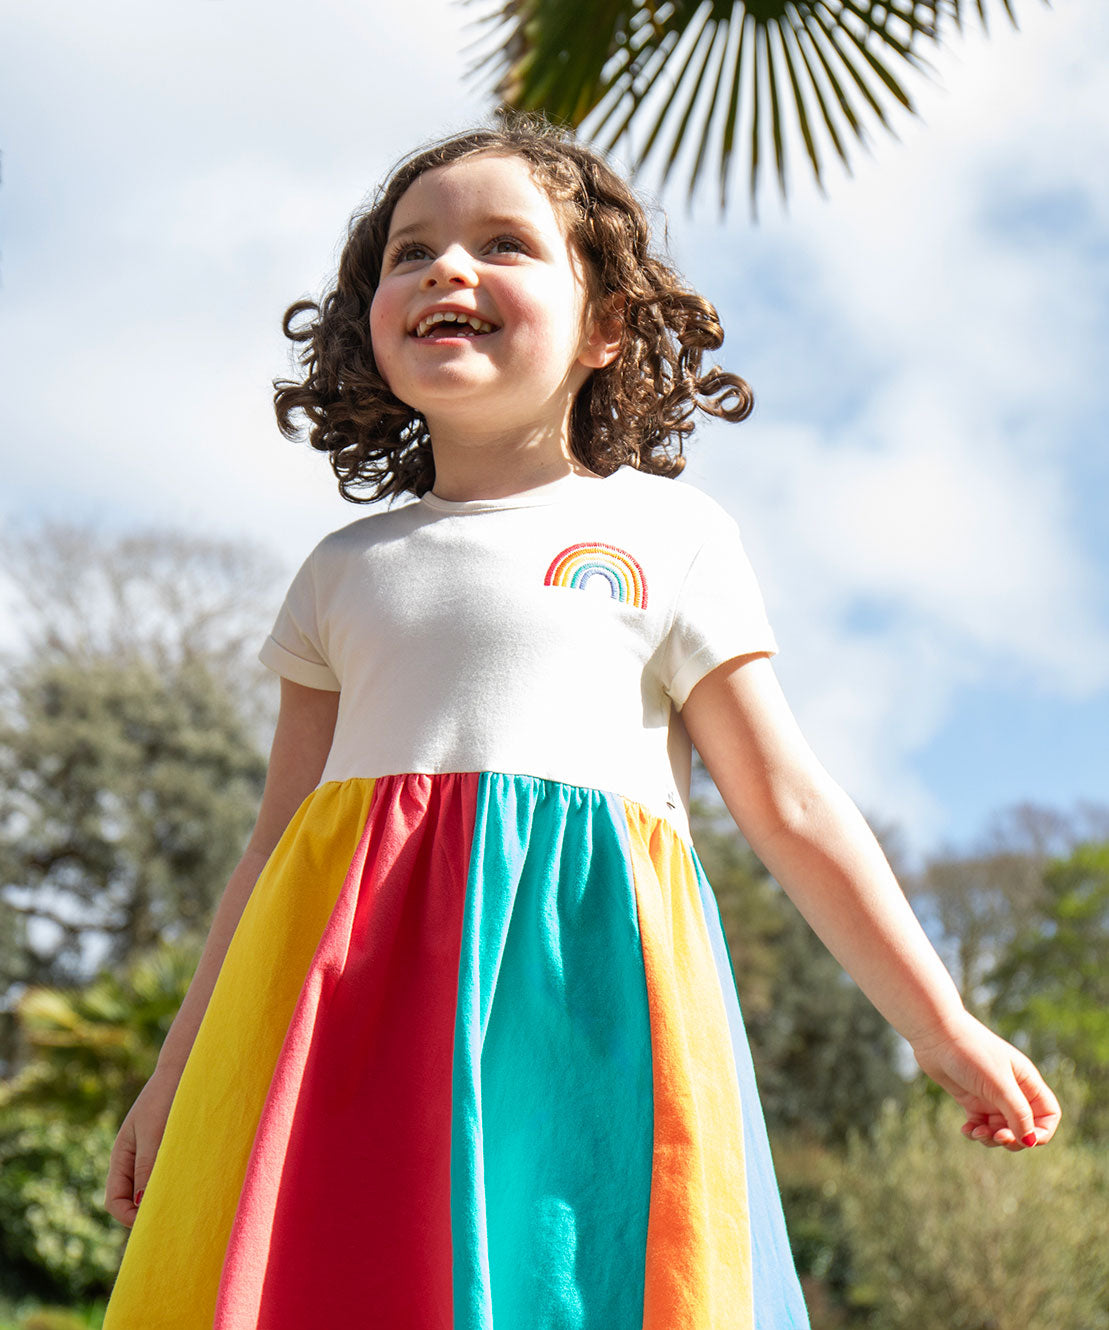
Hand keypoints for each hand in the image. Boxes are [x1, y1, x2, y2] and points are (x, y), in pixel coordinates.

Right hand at [103, 1068, 179, 1225]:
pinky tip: (194, 1184)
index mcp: (120, 1156)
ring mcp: (150, 1154)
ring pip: (152, 1188)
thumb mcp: (153, 1133)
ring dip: (164, 1197)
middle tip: (174, 1217)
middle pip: (132, 1199)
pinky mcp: (169, 1148)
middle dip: (148, 1211)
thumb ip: (147, 1166)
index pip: (114, 1200)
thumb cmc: (164, 1098)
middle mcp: (133, 1159)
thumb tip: (142, 1204)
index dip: (128, 1216)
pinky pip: (167, 1175)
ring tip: (187, 1201)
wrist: (183, 1070)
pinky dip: (176, 1183)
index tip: (152, 1219)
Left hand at [911, 1011, 1061, 1151]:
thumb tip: (1030, 1142)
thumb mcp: (998, 1084)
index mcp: (1026, 1082)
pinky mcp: (971, 1099)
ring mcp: (991, 1096)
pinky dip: (975, 1132)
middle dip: (1013, 1139)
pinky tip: (966, 1130)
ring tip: (976, 1132)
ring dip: (991, 1138)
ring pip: (1001, 1130)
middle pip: (1024, 1127)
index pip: (1048, 1115)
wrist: (935, 1033)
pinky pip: (980, 1126)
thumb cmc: (971, 1052)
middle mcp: (1012, 1090)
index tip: (1027, 1140)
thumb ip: (1017, 1113)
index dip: (1042, 1132)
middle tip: (997, 1137)